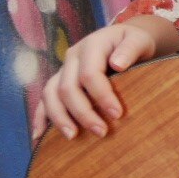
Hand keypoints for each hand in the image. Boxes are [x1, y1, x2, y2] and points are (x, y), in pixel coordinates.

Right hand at [34, 21, 159, 138]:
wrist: (125, 40)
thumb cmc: (134, 42)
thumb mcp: (139, 40)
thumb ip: (130, 49)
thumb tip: (118, 64)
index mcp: (91, 45)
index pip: (90, 74)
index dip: (101, 96)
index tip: (117, 114)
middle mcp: (72, 56)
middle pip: (67, 87)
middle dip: (83, 113)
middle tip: (101, 132)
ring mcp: (63, 69)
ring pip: (51, 94)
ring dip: (60, 118)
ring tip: (73, 136)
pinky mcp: (59, 80)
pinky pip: (44, 99)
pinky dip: (40, 117)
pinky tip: (40, 137)